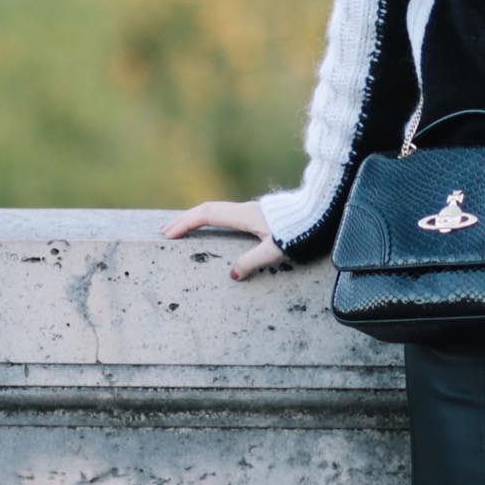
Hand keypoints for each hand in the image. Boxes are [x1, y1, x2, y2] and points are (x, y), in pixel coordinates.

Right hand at [161, 199, 291, 280]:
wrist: (321, 213)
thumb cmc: (300, 232)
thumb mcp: (275, 250)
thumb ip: (252, 262)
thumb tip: (231, 275)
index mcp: (243, 215)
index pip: (206, 215)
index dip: (185, 224)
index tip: (168, 235)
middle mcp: (244, 209)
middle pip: (206, 210)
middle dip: (184, 220)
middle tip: (164, 231)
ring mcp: (250, 210)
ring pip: (215, 209)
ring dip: (195, 218)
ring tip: (180, 228)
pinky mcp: (257, 214)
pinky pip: (225, 213)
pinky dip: (209, 218)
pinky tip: (208, 227)